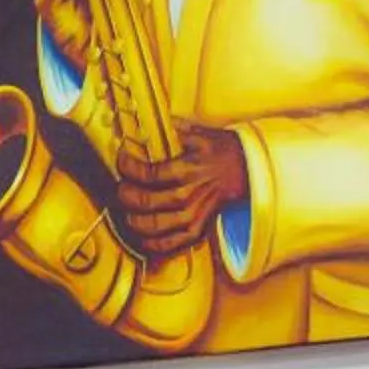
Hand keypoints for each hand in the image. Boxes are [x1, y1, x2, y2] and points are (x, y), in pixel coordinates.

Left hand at [114, 124, 246, 259]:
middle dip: (126, 195)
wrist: (246, 169)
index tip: (122, 160)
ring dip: (134, 221)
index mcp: (188, 169)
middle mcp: (190, 194)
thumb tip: (144, 124)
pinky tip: (141, 237)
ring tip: (127, 211)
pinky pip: (172, 244)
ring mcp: (195, 214)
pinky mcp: (199, 229)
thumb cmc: (219, 151)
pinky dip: (153, 244)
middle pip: (146, 202)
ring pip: (155, 226)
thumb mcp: (198, 134)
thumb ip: (171, 129)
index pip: (148, 173)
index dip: (128, 167)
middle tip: (122, 188)